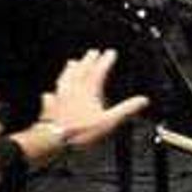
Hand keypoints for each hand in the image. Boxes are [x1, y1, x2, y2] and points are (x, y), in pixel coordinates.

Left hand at [34, 49, 148, 152]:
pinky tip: (49, 93)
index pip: (99, 71)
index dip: (106, 61)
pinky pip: (51, 97)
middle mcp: (74, 90)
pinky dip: (52, 93)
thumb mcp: (110, 120)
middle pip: (81, 71)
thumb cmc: (82, 131)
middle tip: (92, 52)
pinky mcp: (51, 108)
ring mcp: (60, 98)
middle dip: (88, 60)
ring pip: (65, 79)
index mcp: (89, 91)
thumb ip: (126, 109)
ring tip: (71, 63)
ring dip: (69, 70)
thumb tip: (142, 100)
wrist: (56, 139)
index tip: (111, 53)